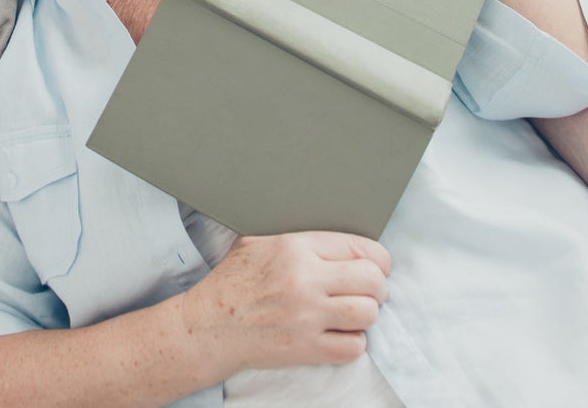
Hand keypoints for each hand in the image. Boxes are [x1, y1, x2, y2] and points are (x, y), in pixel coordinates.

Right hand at [180, 232, 389, 375]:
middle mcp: (305, 280)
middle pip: (372, 280)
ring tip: (354, 312)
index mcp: (295, 247)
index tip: (377, 266)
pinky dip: (354, 342)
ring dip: (367, 314)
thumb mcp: (258, 241)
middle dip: (378, 286)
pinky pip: (353, 347)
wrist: (210, 325)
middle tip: (369, 290)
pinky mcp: (306, 349)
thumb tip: (334, 237)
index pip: (360, 247)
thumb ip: (298, 237)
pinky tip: (340, 334)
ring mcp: (307, 317)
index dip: (377, 258)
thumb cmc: (233, 281)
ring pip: (368, 313)